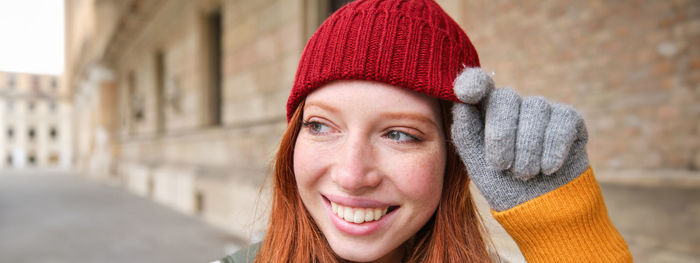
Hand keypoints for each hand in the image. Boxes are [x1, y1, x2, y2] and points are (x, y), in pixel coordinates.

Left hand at [450, 68, 589, 210]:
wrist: (539, 210)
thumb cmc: (502, 185)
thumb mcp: (476, 164)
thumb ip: (465, 134)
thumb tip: (462, 104)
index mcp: (485, 111)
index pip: (478, 84)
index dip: (473, 82)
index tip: (467, 93)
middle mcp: (514, 105)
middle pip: (505, 98)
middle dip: (501, 135)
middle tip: (501, 166)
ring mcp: (542, 110)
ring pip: (535, 109)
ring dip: (527, 148)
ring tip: (524, 174)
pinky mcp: (569, 119)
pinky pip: (561, 122)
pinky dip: (552, 149)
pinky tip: (548, 169)